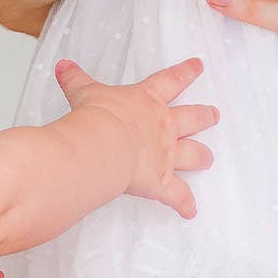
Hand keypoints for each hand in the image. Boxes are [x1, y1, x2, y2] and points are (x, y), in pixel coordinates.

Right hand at [55, 54, 216, 218]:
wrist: (103, 144)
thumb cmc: (97, 117)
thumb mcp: (85, 92)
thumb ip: (76, 79)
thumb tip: (64, 66)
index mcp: (147, 101)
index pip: (171, 80)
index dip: (186, 72)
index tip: (198, 66)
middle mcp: (163, 126)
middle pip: (192, 118)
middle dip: (204, 116)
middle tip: (214, 114)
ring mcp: (166, 154)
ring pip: (193, 154)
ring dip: (201, 157)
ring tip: (208, 159)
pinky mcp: (161, 181)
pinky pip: (178, 195)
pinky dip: (184, 204)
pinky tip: (191, 211)